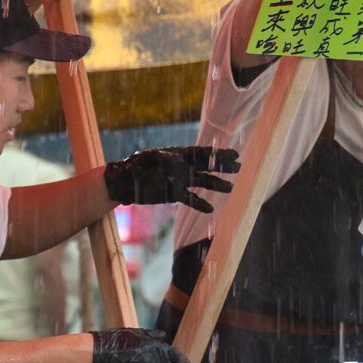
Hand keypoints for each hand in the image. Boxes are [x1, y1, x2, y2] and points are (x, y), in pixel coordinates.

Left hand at [103, 146, 239, 212]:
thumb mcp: (149, 159)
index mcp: (178, 154)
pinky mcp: (174, 193)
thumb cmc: (135, 166)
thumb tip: (180, 163)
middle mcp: (182, 166)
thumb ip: (164, 160)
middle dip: (222, 167)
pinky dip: (199, 203)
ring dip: (216, 185)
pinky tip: (210, 209)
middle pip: (206, 166)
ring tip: (230, 188)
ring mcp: (179, 180)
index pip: (202, 153)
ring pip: (202, 182)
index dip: (218, 154)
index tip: (235, 154)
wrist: (124, 181)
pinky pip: (190, 199)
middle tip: (239, 168)